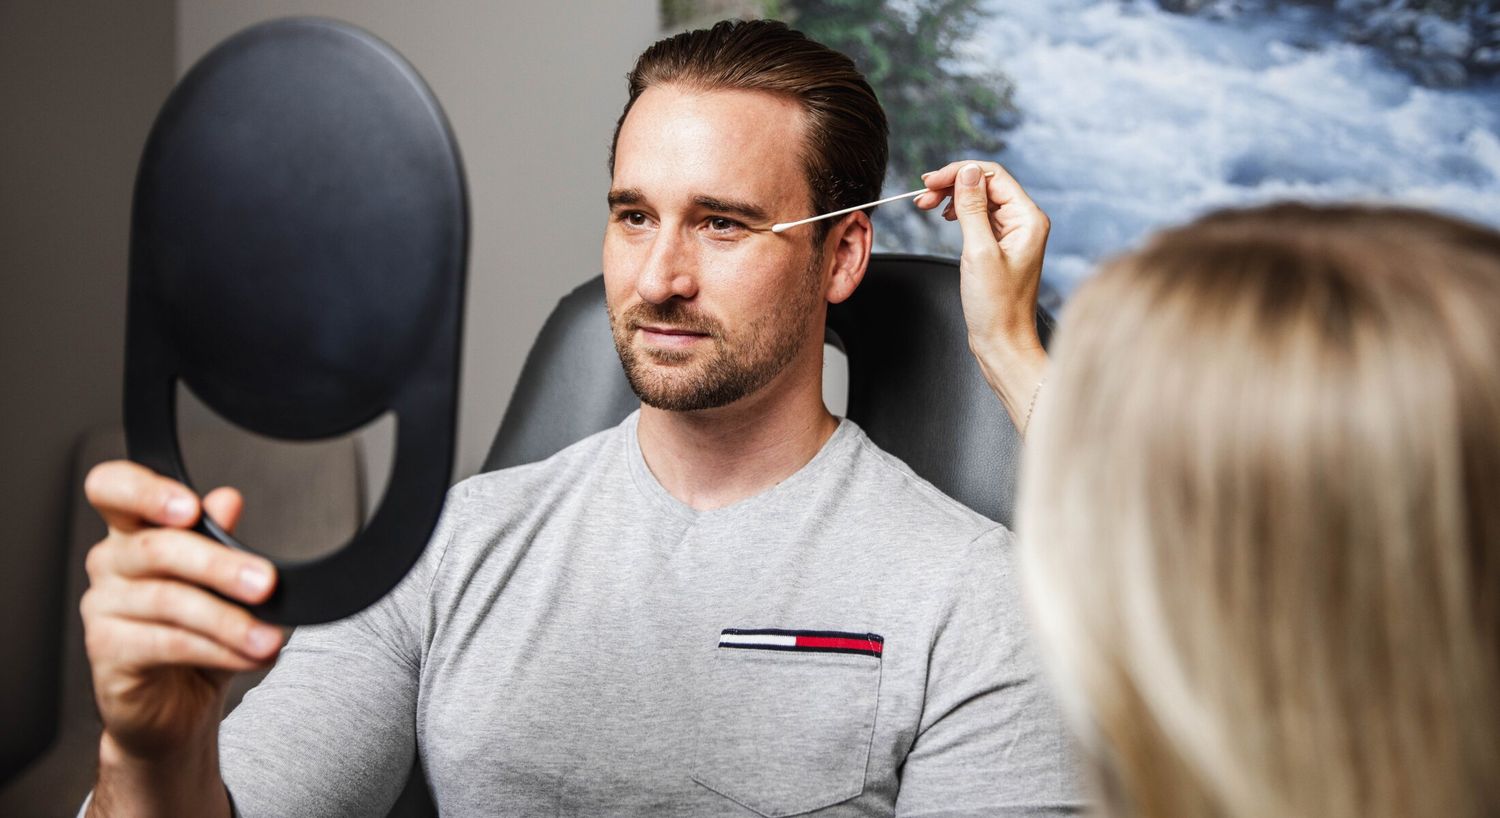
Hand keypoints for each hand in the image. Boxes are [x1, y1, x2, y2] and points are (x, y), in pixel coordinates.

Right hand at [81, 460, 279, 814]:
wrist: (176, 710)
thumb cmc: (196, 636)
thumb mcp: (221, 585)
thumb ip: (220, 540)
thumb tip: (227, 499)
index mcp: (134, 532)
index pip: (112, 488)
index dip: (144, 490)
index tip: (189, 507)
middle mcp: (111, 564)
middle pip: (156, 548)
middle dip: (219, 565)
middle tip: (266, 583)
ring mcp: (103, 608)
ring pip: (169, 601)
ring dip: (229, 620)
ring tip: (269, 637)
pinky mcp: (108, 652)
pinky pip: (167, 643)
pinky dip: (217, 649)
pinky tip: (249, 655)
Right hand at [915, 161, 1050, 430]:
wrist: (1003, 343)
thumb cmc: (996, 307)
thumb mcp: (978, 252)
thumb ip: (972, 208)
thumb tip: (968, 172)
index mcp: (1028, 219)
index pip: (992, 175)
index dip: (958, 173)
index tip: (929, 183)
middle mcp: (1025, 222)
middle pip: (985, 184)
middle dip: (952, 184)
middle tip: (922, 196)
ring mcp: (1013, 234)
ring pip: (980, 199)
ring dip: (952, 197)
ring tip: (926, 205)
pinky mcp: (1001, 247)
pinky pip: (980, 217)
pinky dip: (959, 213)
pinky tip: (945, 217)